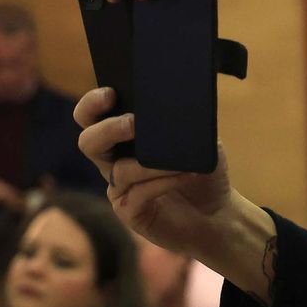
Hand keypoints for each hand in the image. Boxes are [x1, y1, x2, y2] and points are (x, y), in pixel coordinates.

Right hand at [72, 88, 275, 300]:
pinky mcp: (129, 211)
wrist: (218, 213)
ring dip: (152, 163)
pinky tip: (184, 176)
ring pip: (120, 170)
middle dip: (108, 129)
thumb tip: (176, 104)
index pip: (92, 116)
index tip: (110, 93)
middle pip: (88, 142)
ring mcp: (119, 188)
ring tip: (180, 162)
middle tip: (132, 124)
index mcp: (124, 139)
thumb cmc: (204, 172)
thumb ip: (186, 123)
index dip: (92, 104)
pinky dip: (162, 182)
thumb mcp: (201, 141)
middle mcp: (114, 162)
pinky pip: (137, 194)